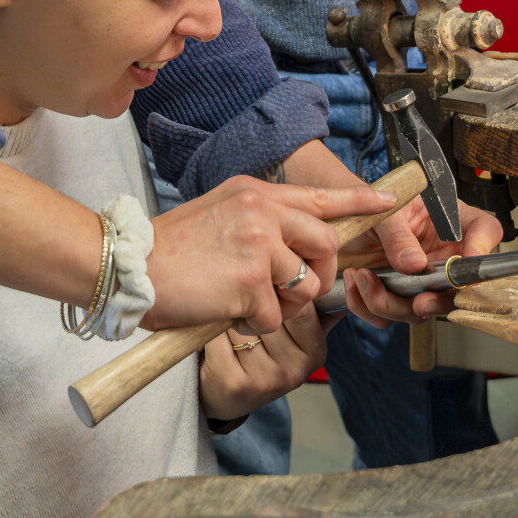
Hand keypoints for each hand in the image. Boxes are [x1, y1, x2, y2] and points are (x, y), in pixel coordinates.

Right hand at [143, 175, 390, 334]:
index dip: (359, 200)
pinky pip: (275, 316)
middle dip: (320, 275)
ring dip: (281, 304)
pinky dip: (254, 324)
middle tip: (295, 290)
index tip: (388, 201)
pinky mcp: (251, 283)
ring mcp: (259, 246)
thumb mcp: (221, 213)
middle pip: (326, 244)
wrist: (130, 265)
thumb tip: (298, 244)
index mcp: (255, 193)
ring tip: (246, 301)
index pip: (320, 195)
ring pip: (304, 286)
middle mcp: (262, 212)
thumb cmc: (171, 247)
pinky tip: (227, 312)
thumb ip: (260, 220)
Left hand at [198, 295, 333, 421]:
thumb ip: (321, 308)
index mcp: (316, 353)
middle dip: (253, 301)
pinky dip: (214, 330)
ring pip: (244, 323)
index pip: (300, 305)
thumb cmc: (267, 353)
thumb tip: (346, 277)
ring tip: (231, 320)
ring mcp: (265, 380)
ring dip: (231, 315)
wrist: (232, 394)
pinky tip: (217, 337)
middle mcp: (295, 370)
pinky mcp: (234, 383)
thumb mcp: (301, 334)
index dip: (279, 291)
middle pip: (270, 313)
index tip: (267, 288)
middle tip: (244, 302)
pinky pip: (221, 337)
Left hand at [340, 201, 504, 328]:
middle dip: (439, 300)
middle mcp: (440, 256)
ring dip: (391, 303)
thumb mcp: (384, 211)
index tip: (469, 259)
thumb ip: (398, 234)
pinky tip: (355, 283)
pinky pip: (387, 317)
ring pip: (421, 310)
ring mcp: (419, 280)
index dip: (483, 246)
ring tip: (365, 278)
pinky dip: (368, 306)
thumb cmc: (367, 205)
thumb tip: (414, 264)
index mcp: (449, 223)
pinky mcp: (394, 296)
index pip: (485, 230)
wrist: (336, 220)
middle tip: (419, 302)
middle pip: (460, 288)